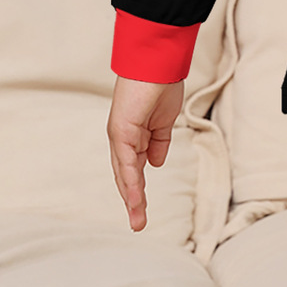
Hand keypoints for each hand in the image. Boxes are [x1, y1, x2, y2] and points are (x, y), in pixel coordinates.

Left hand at [107, 76, 184, 231]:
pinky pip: (128, 161)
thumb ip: (159, 142)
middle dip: (133, 201)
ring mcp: (120, 135)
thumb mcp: (166, 121)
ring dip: (132, 198)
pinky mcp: (122, 130)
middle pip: (126, 176)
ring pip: (125, 174)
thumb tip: (156, 164)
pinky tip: (136, 197)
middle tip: (138, 224)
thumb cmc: (161, 85)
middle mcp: (122, 138)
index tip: (142, 209)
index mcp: (133, 136)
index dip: (137, 190)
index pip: (133, 169)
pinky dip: (132, 181)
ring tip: (138, 221)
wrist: (157, 62)